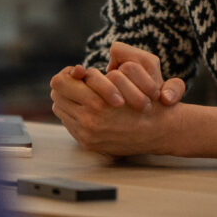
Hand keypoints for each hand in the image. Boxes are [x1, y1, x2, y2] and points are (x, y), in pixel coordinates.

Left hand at [49, 46, 183, 155]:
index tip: (77, 72)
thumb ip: (94, 77)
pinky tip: (88, 108)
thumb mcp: (123, 80)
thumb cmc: (145, 100)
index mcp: (98, 104)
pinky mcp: (88, 144)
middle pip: (57, 95)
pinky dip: (74, 113)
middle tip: (78, 81)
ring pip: (60, 109)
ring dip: (69, 99)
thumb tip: (75, 71)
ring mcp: (87, 135)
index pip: (60, 83)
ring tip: (83, 94)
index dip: (67, 74)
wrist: (159, 131)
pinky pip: (69, 123)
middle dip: (66, 85)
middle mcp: (89, 122)